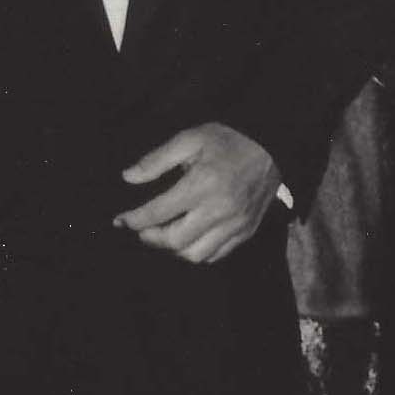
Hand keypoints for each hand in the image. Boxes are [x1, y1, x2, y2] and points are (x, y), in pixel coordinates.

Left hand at [116, 122, 282, 264]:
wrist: (273, 147)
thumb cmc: (229, 140)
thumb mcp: (191, 139)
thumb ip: (157, 160)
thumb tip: (128, 177)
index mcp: (203, 184)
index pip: (159, 213)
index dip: (134, 219)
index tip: (120, 220)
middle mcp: (219, 209)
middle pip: (175, 241)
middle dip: (151, 238)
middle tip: (142, 229)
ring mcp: (235, 224)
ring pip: (195, 255)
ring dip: (173, 250)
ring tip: (164, 235)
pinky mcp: (246, 232)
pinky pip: (215, 255)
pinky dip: (196, 253)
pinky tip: (188, 238)